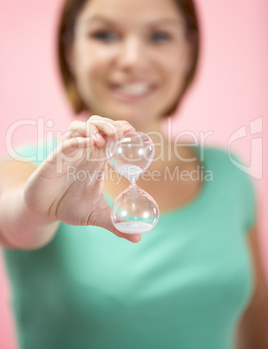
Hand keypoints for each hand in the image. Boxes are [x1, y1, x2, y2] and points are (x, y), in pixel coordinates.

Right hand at [23, 115, 141, 242]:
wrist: (44, 212)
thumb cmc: (70, 207)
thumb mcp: (97, 215)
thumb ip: (116, 223)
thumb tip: (138, 239)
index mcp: (97, 160)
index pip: (111, 136)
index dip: (121, 129)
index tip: (133, 133)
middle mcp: (84, 152)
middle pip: (98, 125)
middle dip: (110, 124)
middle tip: (121, 134)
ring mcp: (69, 153)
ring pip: (81, 127)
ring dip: (94, 128)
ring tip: (105, 140)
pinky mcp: (54, 159)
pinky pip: (67, 142)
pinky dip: (79, 140)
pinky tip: (90, 145)